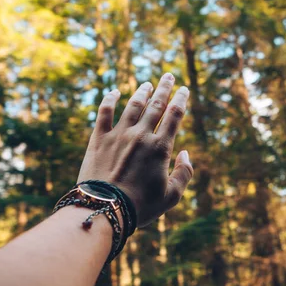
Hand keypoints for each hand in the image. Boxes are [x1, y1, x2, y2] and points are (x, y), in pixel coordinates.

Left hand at [77, 73, 193, 226]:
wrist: (105, 209)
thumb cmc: (140, 206)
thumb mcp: (171, 196)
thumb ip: (184, 173)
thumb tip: (186, 153)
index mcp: (161, 147)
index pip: (174, 115)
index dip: (181, 99)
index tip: (184, 89)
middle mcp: (141, 135)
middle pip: (156, 104)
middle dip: (164, 88)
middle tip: (168, 76)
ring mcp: (118, 135)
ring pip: (133, 105)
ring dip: (141, 92)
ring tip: (147, 84)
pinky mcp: (99, 139)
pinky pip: (104, 112)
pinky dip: (109, 99)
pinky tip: (114, 92)